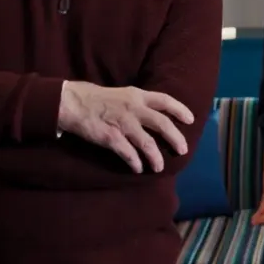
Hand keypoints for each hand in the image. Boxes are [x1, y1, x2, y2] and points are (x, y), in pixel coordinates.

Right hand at [57, 80, 193, 173]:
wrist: (73, 103)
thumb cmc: (99, 99)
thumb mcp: (124, 94)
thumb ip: (140, 103)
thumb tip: (157, 114)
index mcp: (137, 95)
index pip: (165, 100)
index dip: (180, 109)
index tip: (191, 120)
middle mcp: (134, 108)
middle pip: (162, 124)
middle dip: (175, 138)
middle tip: (183, 150)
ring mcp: (122, 123)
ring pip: (147, 143)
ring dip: (156, 157)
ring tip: (160, 167)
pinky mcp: (110, 137)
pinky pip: (128, 153)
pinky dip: (135, 162)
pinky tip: (138, 169)